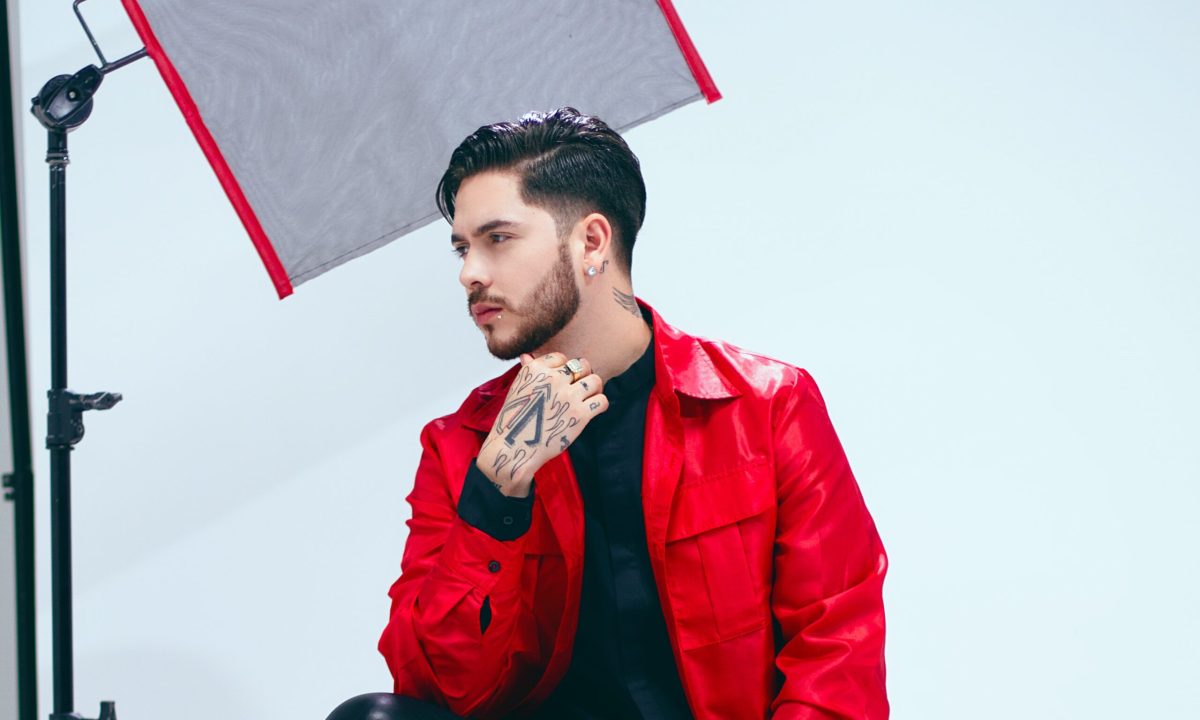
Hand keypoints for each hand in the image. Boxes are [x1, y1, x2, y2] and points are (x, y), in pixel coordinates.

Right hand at [476, 352, 607, 497]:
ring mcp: (567, 396)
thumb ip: (528, 371)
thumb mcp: (518, 390)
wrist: (514, 448)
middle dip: (582, 377)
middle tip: (578, 390)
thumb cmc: (516, 421)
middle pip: (582, 366)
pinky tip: (591, 411)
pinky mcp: (579, 414)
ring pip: (595, 380)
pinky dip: (600, 405)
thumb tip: (527, 356)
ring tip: (587, 399)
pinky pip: (601, 400)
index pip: (562, 358)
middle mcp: (553, 379)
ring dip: (594, 389)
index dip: (565, 370)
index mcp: (536, 370)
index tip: (562, 383)